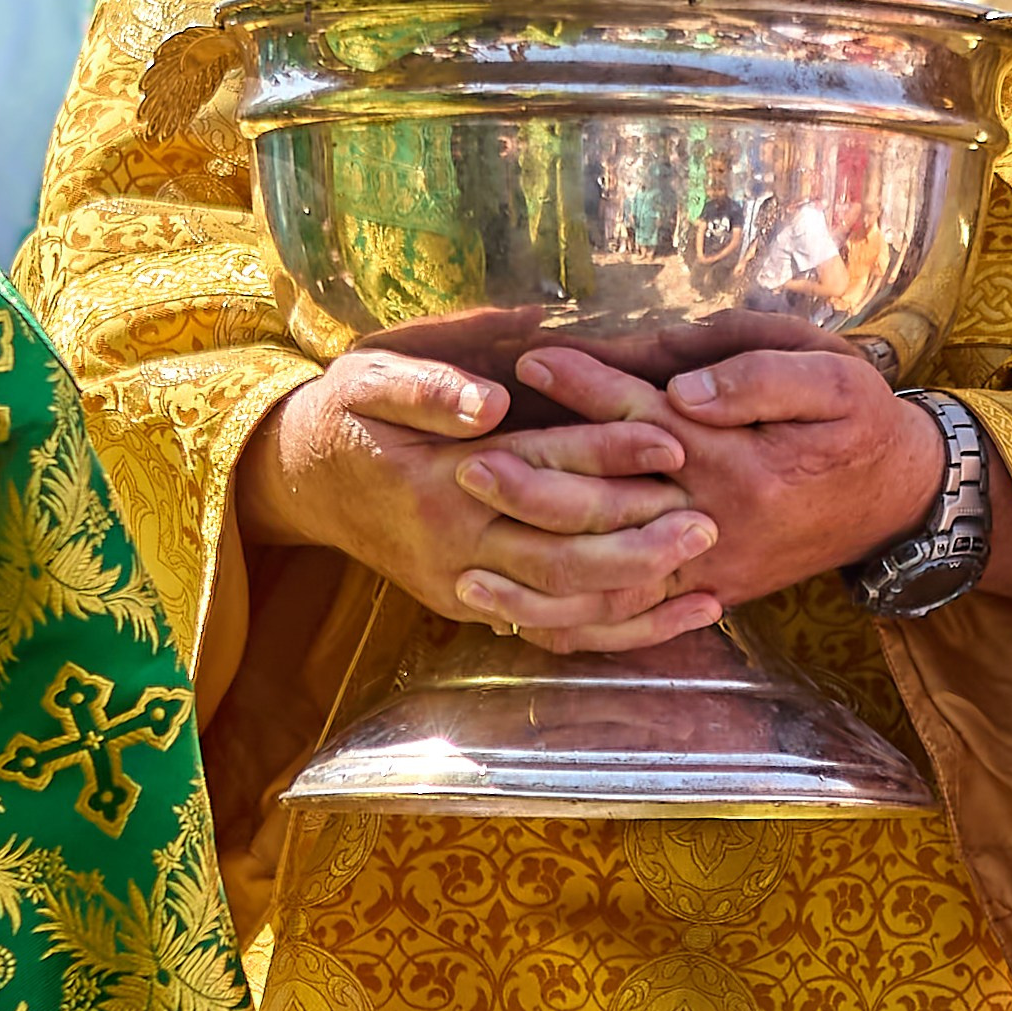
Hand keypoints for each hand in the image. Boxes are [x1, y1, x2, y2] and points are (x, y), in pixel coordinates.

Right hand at [236, 310, 725, 651]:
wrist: (305, 482)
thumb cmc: (347, 417)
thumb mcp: (369, 380)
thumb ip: (427, 389)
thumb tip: (490, 403)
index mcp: (439, 482)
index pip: (540, 471)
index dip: (607, 455)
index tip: (669, 439)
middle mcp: (455, 545)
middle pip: (559, 556)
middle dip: (638, 542)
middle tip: (706, 519)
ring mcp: (464, 587)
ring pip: (561, 605)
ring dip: (635, 594)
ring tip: (705, 570)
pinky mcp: (473, 608)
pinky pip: (551, 631)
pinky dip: (615, 631)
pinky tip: (673, 618)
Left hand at [462, 314, 953, 615]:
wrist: (901, 498)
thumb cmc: (858, 421)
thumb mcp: (829, 376)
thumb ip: (755, 378)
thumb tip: (682, 392)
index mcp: (738, 458)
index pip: (644, 416)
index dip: (588, 386)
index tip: (533, 360)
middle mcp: (715, 521)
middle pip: (611, 506)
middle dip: (535, 487)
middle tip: (465, 465)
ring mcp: (710, 569)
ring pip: (611, 582)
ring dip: (538, 576)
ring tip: (468, 567)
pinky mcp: (709, 597)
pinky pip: (635, 622)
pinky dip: (577, 625)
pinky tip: (522, 621)